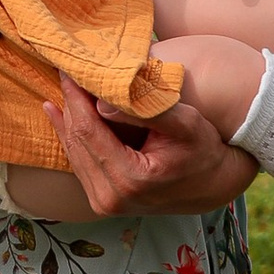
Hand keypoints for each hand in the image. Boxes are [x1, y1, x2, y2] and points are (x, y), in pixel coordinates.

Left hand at [42, 76, 256, 219]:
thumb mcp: (184, 124)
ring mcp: (105, 204)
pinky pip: (80, 163)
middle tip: (66, 72)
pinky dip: (72, 136)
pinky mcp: (103, 202)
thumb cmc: (204, 150)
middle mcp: (111, 198)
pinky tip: (60, 113)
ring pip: (74, 152)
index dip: (76, 98)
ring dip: (68, 118)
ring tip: (64, 86)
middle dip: (71, 105)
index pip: (89, 131)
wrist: (213, 185)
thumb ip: (146, 111)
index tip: (69, 70)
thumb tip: (101, 102)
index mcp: (129, 179)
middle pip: (78, 141)